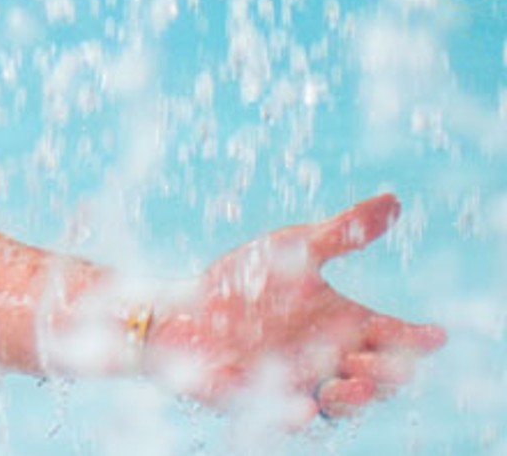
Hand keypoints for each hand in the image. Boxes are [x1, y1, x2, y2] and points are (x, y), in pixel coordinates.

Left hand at [143, 194, 446, 426]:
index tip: (432, 335)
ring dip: (352, 399)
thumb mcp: (295, 249)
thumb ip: (342, 233)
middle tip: (373, 358)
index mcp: (347, 326)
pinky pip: (279, 414)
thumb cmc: (246, 281)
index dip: (418, 340)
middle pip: (379, 379)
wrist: (183, 310)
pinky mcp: (258, 400)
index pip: (396, 338)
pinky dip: (293, 414)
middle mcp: (331, 362)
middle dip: (386, 374)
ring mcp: (298, 385)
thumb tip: (394, 201)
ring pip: (341, 406)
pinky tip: (303, 406)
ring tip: (351, 383)